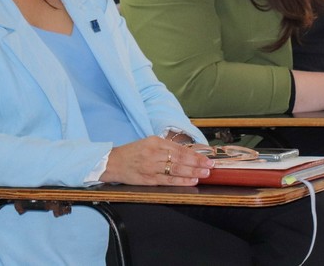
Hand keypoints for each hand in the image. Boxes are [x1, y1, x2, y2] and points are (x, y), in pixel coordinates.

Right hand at [99, 136, 213, 185]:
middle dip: (197, 162)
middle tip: (210, 165)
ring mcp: (151, 167)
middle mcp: (154, 153)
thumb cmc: (132, 152)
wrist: (112, 162)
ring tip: (205, 173)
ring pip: (176, 169)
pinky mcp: (148, 179)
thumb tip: (187, 153)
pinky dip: (181, 181)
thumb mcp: (149, 143)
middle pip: (180, 158)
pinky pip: (168, 180)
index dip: (195, 154)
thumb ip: (165, 147)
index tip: (207, 157)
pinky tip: (191, 181)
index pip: (180, 148)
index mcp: (155, 141)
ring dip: (192, 172)